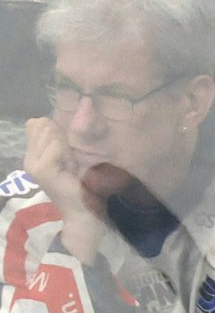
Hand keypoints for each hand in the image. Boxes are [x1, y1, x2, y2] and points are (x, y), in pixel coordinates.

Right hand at [23, 117, 108, 260]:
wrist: (85, 211)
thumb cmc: (85, 184)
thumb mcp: (76, 153)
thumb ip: (71, 131)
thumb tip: (86, 102)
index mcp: (34, 153)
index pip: (36, 123)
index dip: (56, 132)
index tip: (67, 154)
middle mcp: (29, 157)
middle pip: (41, 124)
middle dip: (62, 138)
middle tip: (70, 161)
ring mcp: (32, 163)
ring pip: (48, 132)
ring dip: (66, 146)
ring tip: (70, 165)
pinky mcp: (41, 169)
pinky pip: (55, 146)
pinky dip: (67, 153)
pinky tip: (70, 168)